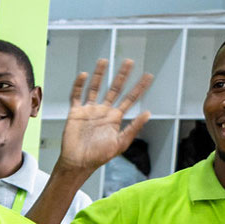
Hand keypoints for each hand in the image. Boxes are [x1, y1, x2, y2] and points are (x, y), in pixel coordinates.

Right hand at [56, 59, 152, 174]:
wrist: (77, 162)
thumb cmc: (98, 156)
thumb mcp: (120, 143)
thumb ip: (133, 128)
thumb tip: (148, 113)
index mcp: (115, 118)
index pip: (130, 98)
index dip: (140, 87)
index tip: (148, 76)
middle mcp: (103, 111)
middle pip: (115, 89)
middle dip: (122, 75)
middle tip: (129, 61)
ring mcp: (89, 110)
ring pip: (96, 88)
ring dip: (100, 74)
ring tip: (104, 61)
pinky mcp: (76, 112)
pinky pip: (77, 95)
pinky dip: (79, 85)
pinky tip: (84, 75)